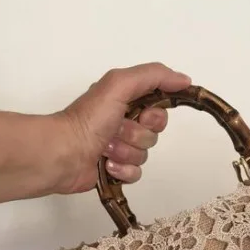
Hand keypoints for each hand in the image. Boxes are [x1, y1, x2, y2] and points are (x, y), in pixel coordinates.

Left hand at [55, 63, 190, 193]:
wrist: (64, 153)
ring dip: (126, 152)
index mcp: (125, 102)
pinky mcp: (115, 170)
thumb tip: (185, 80)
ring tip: (106, 148)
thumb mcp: (120, 84)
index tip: (143, 116)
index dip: (156, 116)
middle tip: (118, 130)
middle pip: (154, 134)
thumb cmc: (89, 118)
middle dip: (138, 135)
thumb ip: (154, 76)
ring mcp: (119, 148)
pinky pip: (136, 173)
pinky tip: (106, 164)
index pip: (160, 110)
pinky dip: (122, 169)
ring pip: (144, 155)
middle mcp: (123, 123)